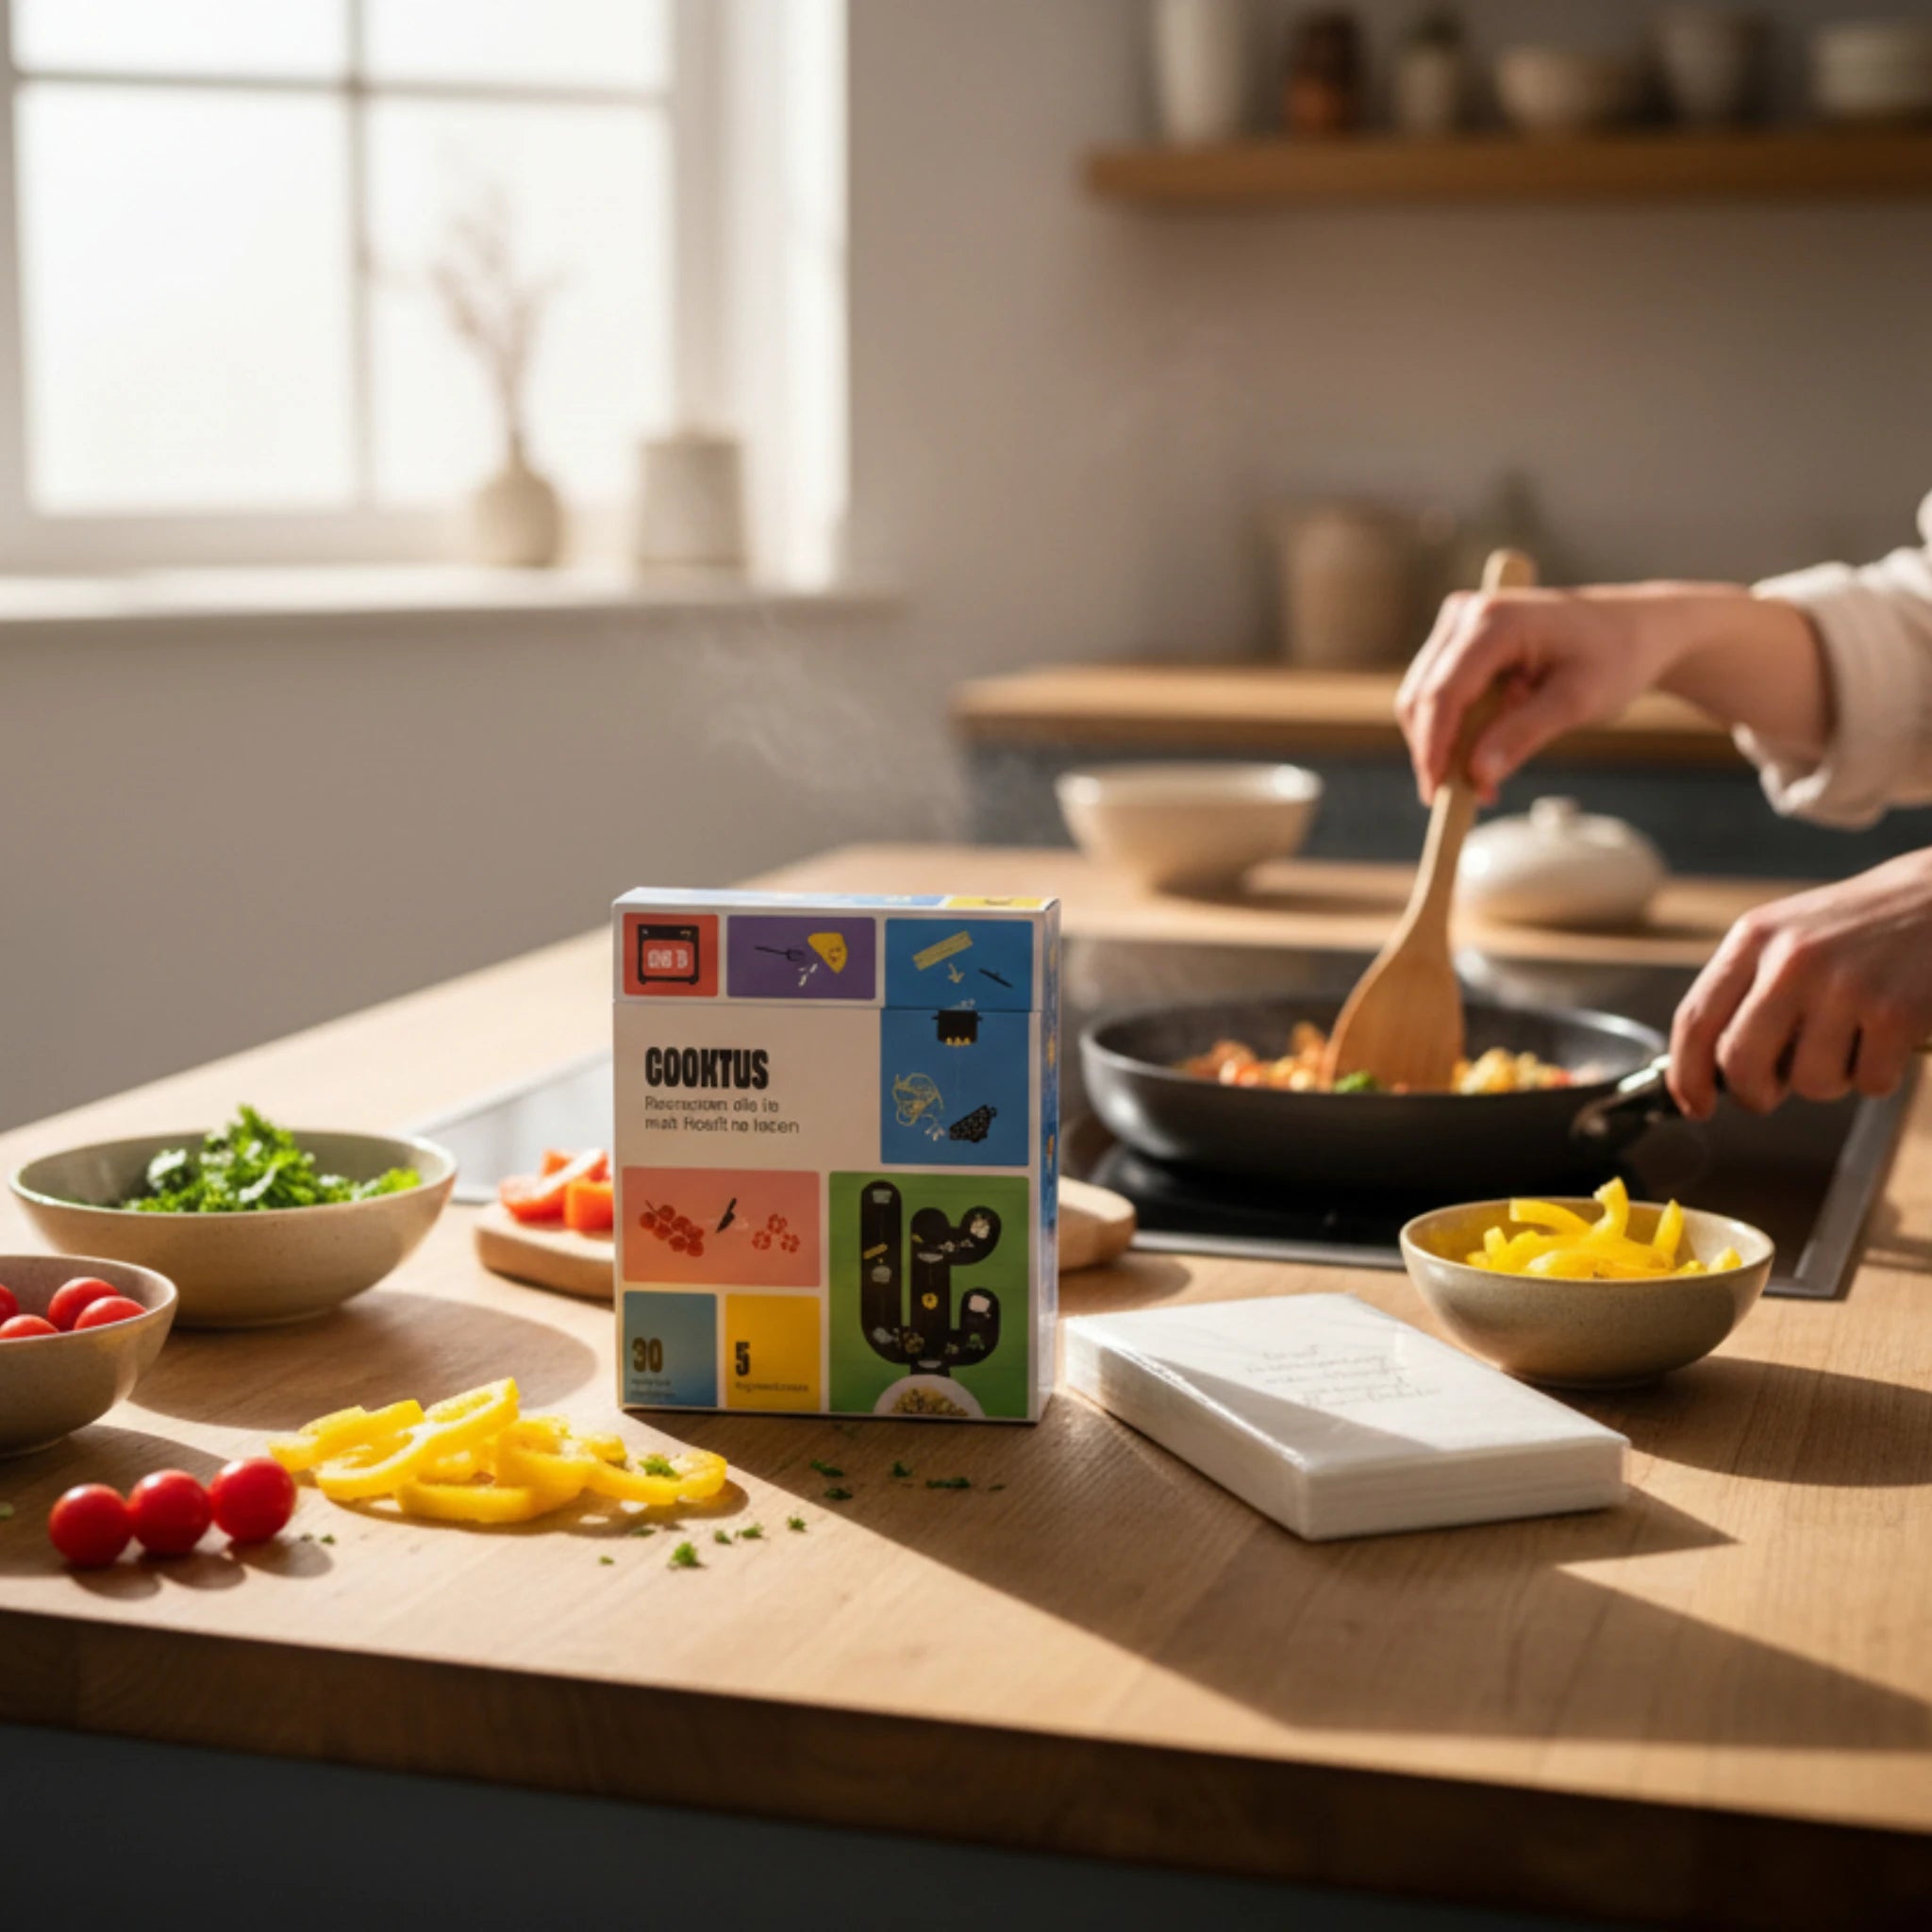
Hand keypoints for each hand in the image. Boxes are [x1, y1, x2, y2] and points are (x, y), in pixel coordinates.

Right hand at [1396, 583, 1826, 805]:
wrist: (1635, 628)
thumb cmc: (1615, 657)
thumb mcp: (1577, 701)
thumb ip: (1523, 736)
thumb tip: (1476, 776)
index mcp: (1494, 621)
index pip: (1443, 693)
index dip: (1434, 747)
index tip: (1437, 795)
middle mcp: (1465, 614)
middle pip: (1423, 697)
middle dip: (1438, 752)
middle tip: (1471, 797)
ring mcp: (1457, 624)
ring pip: (1423, 698)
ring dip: (1445, 745)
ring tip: (1487, 778)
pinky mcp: (1457, 640)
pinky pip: (1438, 694)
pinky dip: (1455, 730)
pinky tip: (1486, 750)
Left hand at [1670, 850, 1931, 1118]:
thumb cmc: (1860, 928)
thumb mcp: (1788, 936)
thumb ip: (1747, 991)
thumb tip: (1713, 1071)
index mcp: (1754, 938)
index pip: (1696, 1019)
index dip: (1685, 1075)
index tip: (1694, 1105)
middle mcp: (1792, 959)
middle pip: (1740, 1063)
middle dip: (1754, 1094)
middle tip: (1772, 1093)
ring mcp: (1845, 985)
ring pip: (1809, 1082)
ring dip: (1828, 1081)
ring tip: (1848, 1042)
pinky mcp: (1896, 1011)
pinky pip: (1869, 1083)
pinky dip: (1878, 1076)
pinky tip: (1887, 1038)